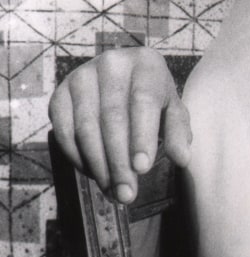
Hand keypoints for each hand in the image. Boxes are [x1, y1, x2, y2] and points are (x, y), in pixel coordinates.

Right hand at [49, 47, 191, 203]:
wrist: (121, 78)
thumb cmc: (152, 98)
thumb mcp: (172, 110)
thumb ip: (178, 133)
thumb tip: (182, 158)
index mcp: (146, 63)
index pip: (143, 100)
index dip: (142, 136)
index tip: (142, 169)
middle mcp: (111, 63)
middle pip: (113, 118)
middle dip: (119, 161)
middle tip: (127, 194)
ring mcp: (82, 76)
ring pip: (86, 127)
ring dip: (99, 165)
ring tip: (112, 191)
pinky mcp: (60, 93)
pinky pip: (64, 131)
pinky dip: (77, 158)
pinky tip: (94, 174)